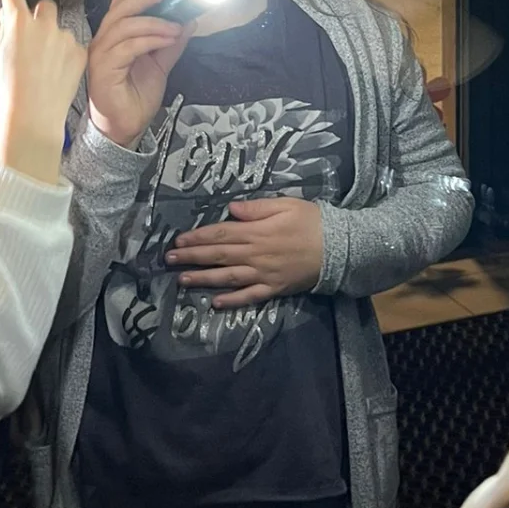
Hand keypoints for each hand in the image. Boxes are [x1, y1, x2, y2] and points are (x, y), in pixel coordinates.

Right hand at [0, 0, 86, 185]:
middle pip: (45, 5)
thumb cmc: (10, 90)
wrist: (34, 116)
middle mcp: (44, 24)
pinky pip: (72, 45)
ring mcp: (65, 37)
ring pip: (60, 29)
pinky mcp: (80, 51)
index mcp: (19, 23)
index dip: (13, 2)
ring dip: (54, 40)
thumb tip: (8, 15)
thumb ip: (5, 31)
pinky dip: (66, 55)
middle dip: (39, 16)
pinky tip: (57, 73)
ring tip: (45, 66)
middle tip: (34, 37)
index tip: (14, 8)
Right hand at [86, 0, 191, 147]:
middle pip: (119, 9)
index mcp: (113, 37)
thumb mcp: (160, 65)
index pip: (120, 5)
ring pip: (125, 26)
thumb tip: (188, 22)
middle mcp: (102, 42)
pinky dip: (150, 40)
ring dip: (154, 23)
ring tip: (175, 28)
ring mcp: (100, 55)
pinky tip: (167, 41)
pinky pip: (127, 47)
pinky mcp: (103, 70)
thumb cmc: (135, 96)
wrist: (125, 126)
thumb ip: (171, 44)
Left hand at [167, 196, 324, 306]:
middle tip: (168, 260)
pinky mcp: (274, 288)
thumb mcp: (286, 204)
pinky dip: (231, 301)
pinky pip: (249, 297)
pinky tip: (214, 303)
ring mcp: (264, 274)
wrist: (339, 248)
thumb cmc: (312, 221)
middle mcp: (255, 254)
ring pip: (227, 277)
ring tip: (182, 280)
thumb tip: (230, 209)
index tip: (178, 241)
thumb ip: (256, 208)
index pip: (220, 233)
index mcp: (256, 232)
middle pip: (218, 255)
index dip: (197, 238)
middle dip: (192, 258)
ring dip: (203, 279)